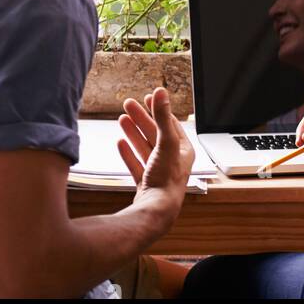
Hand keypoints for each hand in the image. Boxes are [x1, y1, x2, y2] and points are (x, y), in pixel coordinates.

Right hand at [117, 87, 193, 224]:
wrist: (157, 211)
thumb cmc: (166, 179)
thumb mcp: (165, 142)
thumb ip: (162, 116)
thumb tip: (161, 92)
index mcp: (182, 150)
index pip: (170, 124)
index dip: (159, 110)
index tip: (148, 97)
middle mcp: (172, 161)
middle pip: (155, 134)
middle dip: (141, 118)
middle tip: (128, 104)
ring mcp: (158, 173)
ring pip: (144, 148)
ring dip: (133, 133)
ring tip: (122, 119)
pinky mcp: (146, 185)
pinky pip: (136, 165)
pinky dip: (128, 153)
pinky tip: (120, 144)